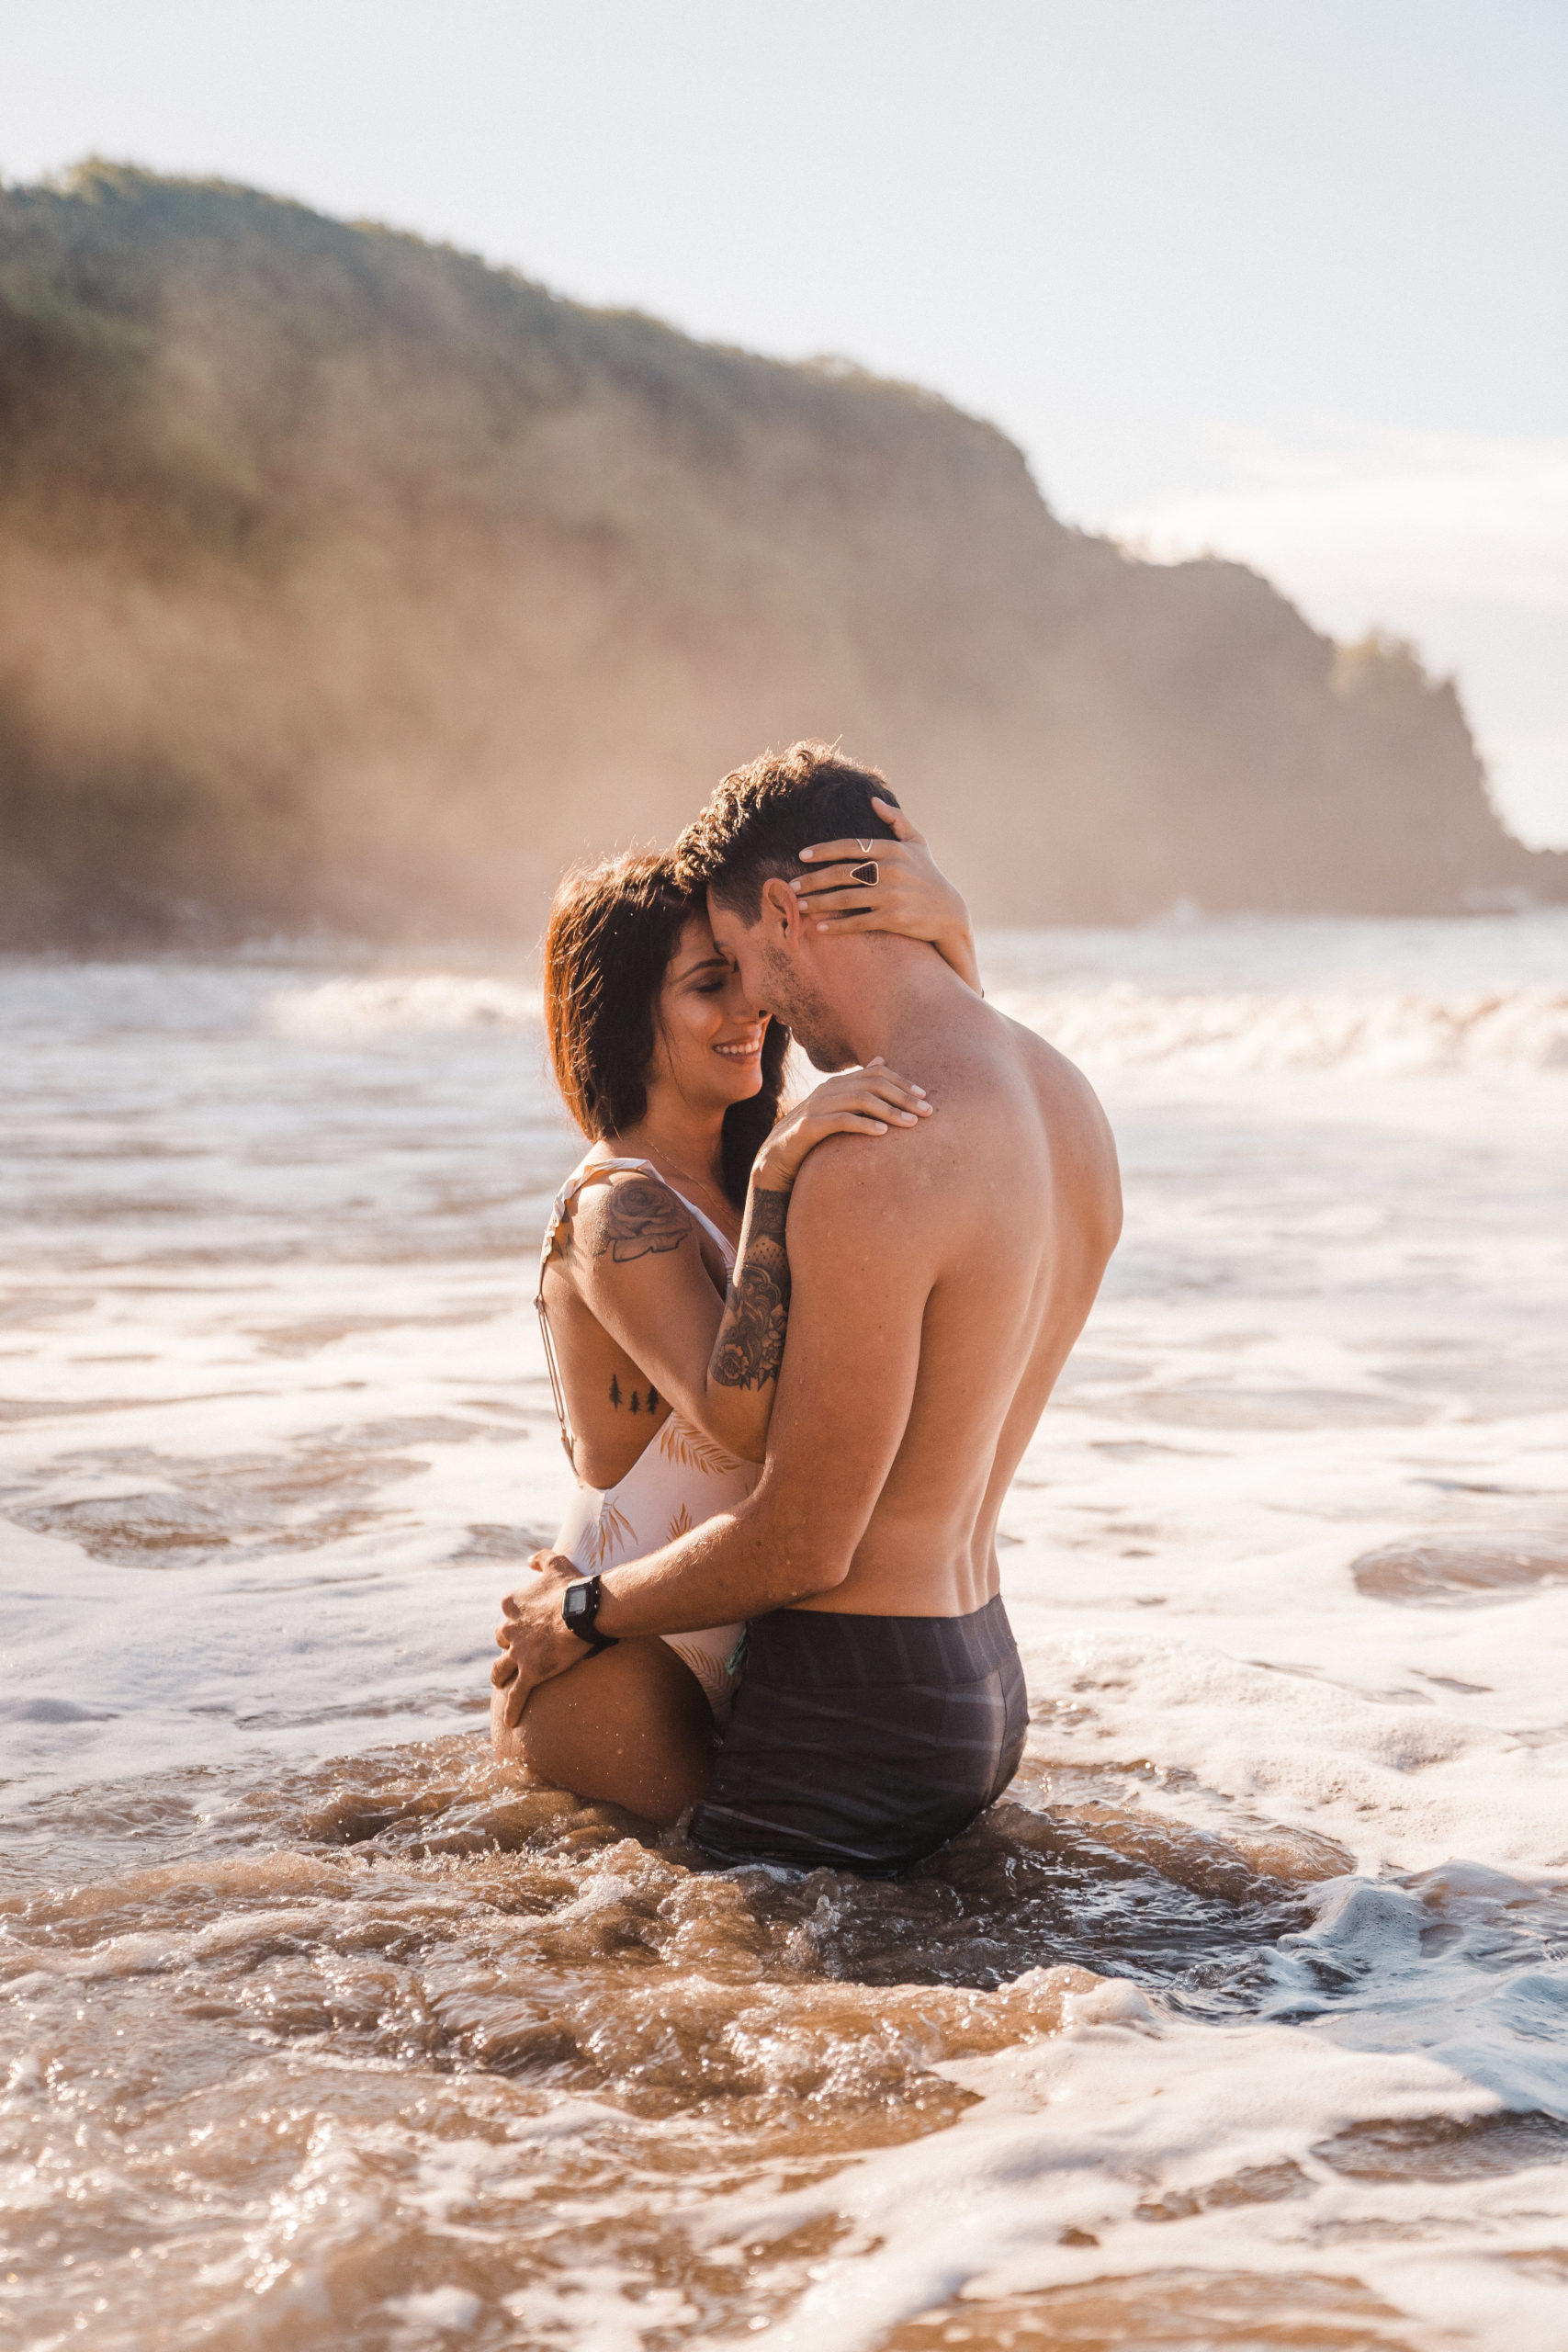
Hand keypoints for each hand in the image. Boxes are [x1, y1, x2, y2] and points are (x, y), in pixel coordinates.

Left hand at [490, 1551, 581, 1729]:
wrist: (585, 1610)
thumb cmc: (573, 1586)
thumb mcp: (556, 1563)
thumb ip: (541, 1559)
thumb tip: (529, 1560)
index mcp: (512, 1604)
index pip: (508, 1616)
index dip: (516, 1622)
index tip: (527, 1626)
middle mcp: (509, 1629)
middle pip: (502, 1642)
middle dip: (507, 1647)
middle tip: (517, 1654)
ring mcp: (518, 1653)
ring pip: (500, 1669)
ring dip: (499, 1676)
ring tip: (500, 1684)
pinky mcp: (530, 1672)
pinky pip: (517, 1695)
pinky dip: (512, 1709)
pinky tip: (510, 1722)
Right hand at [755, 1058, 932, 1190]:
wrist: (774, 1161)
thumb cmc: (812, 1137)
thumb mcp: (837, 1111)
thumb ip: (858, 1089)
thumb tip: (882, 1061)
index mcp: (837, 1085)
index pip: (876, 1074)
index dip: (902, 1082)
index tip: (925, 1097)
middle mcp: (827, 1090)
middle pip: (872, 1084)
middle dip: (903, 1097)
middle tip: (927, 1112)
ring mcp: (815, 1106)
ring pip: (860, 1099)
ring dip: (890, 1111)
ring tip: (911, 1124)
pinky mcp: (807, 1127)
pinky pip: (840, 1121)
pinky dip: (864, 1125)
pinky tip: (882, 1134)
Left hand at [793, 795, 968, 951]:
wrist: (949, 912)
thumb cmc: (929, 875)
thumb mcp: (917, 844)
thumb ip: (896, 820)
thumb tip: (873, 799)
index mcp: (892, 850)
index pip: (849, 847)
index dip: (823, 851)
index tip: (801, 855)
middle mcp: (890, 870)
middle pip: (841, 873)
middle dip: (812, 880)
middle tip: (792, 885)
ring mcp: (891, 895)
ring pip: (845, 898)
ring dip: (818, 902)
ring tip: (799, 906)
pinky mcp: (892, 919)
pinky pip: (857, 922)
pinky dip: (837, 926)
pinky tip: (820, 927)